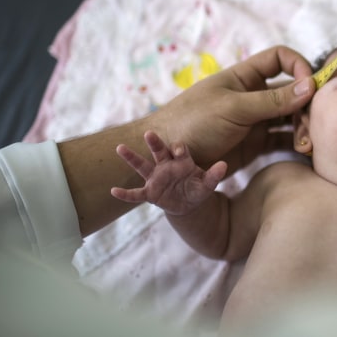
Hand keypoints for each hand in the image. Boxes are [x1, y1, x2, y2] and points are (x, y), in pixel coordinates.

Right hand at [110, 131, 226, 215]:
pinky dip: (125, 194)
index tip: (178, 151)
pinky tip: (113, 191)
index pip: (179, 150)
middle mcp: (165, 166)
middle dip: (154, 142)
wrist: (188, 203)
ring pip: (142, 166)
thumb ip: (214, 176)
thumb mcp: (207, 184)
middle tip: (149, 133)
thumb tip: (223, 166)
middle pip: (158, 151)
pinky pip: (136, 194)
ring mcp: (156, 178)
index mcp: (181, 161)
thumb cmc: (197, 188)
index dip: (178, 149)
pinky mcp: (150, 193)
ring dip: (132, 158)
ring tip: (120, 147)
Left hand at [148, 45, 315, 171]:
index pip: (280, 58)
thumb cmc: (192, 123)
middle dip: (307, 104)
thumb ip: (272, 100)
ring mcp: (256, 121)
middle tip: (314, 125)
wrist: (168, 159)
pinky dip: (297, 144)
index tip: (311, 85)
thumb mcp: (234, 108)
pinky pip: (283, 140)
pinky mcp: (256, 145)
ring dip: (304, 127)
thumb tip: (310, 85)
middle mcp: (254, 96)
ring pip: (291, 117)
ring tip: (307, 145)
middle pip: (293, 91)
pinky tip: (305, 152)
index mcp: (245, 77)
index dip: (299, 66)